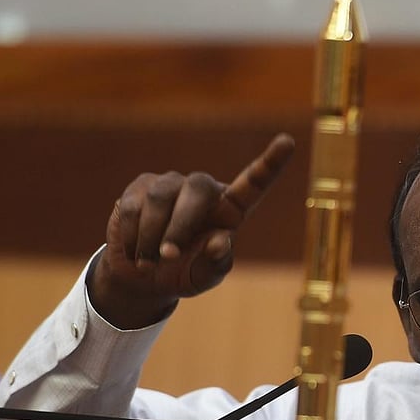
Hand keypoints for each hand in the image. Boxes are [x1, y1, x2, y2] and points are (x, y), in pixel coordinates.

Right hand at [90, 133, 294, 328]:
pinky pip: (133, 207)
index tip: (287, 141)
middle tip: (168, 256)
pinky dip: (132, 237)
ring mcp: (171, 184)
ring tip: (150, 263)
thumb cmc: (184, 273)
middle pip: (197, 189)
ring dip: (152, 238)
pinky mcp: (141, 187)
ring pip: (160, 199)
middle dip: (180, 225)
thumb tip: (220, 242)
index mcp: (230, 210)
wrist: (143, 276)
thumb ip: (216, 263)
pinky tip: (135, 254)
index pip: (254, 184)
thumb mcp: (204, 277)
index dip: (270, 163)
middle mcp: (203, 190)